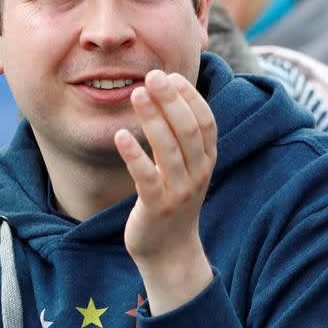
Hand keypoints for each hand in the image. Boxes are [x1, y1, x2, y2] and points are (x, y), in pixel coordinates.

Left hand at [115, 70, 215, 314]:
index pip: (205, 121)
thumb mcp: (187, 167)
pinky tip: (121, 135)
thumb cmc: (173, 200)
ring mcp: (179, 192)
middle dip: (171, 100)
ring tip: (136, 94)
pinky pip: (147, 177)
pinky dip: (134, 155)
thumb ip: (182, 136)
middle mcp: (198, 174)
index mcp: (206, 160)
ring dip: (152, 118)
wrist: (170, 252)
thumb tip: (169, 93)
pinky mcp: (157, 208)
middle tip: (152, 76)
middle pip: (188, 130)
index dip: (190, 97)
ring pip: (169, 149)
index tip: (171, 76)